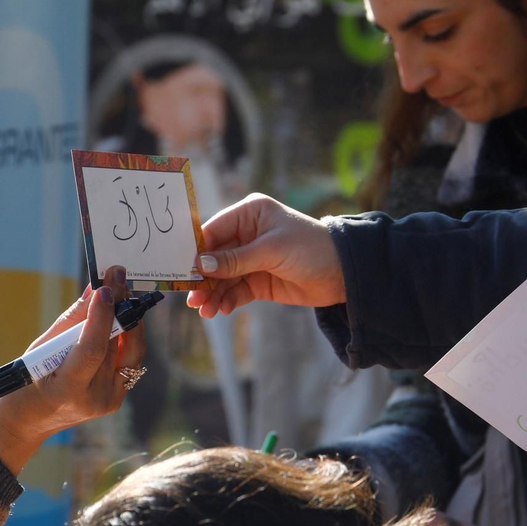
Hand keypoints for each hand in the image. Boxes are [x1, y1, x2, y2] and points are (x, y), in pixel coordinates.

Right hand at [0, 265, 144, 473]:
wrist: (29, 420)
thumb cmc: (27, 380)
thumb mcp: (40, 349)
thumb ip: (72, 320)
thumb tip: (95, 289)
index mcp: (69, 391)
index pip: (93, 349)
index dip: (101, 316)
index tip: (105, 287)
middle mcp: (95, 399)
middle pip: (117, 346)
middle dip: (120, 308)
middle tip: (118, 279)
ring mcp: (109, 401)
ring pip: (129, 351)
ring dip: (127, 319)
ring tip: (119, 293)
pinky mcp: (117, 398)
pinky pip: (128, 361)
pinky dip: (125, 337)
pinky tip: (119, 318)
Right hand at [186, 193, 346, 317]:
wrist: (344, 273)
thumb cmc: (311, 248)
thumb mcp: (272, 250)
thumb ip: (236, 260)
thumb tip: (201, 266)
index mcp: (249, 214)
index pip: (214, 230)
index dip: (197, 251)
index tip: (182, 269)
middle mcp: (247, 234)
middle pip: (214, 257)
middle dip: (203, 278)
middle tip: (191, 297)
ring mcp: (252, 259)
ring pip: (223, 278)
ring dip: (213, 294)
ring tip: (205, 311)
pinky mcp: (258, 281)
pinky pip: (235, 291)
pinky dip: (227, 301)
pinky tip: (220, 310)